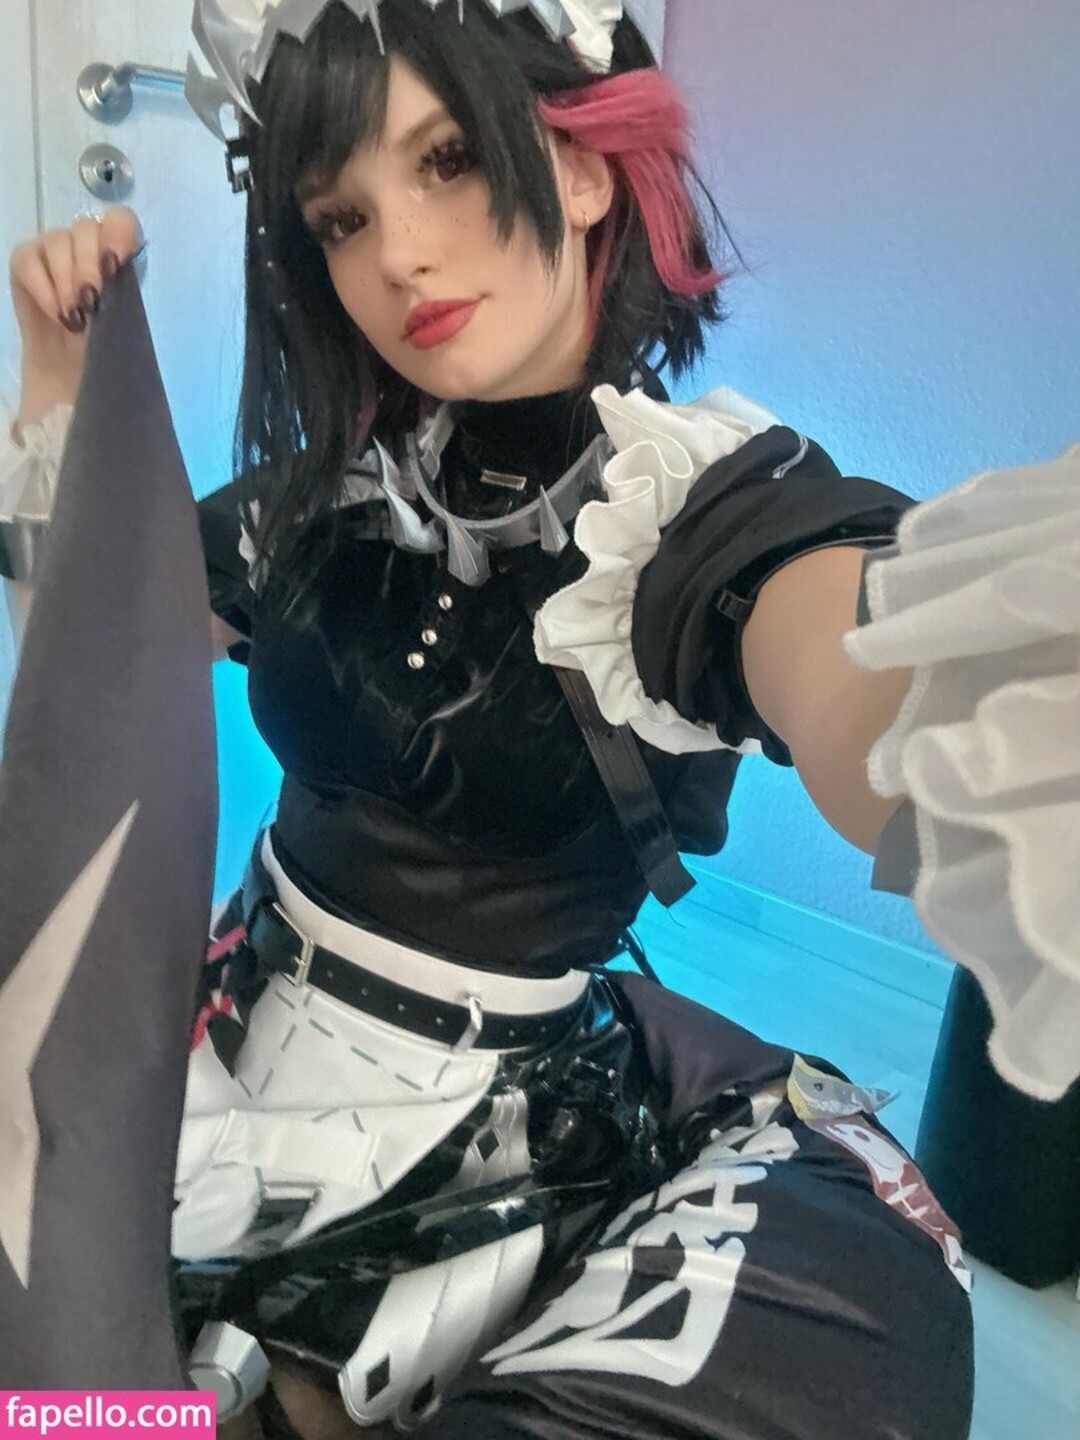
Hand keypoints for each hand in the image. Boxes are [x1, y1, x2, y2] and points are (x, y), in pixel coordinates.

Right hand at [9, 207, 143, 431]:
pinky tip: (55, 314)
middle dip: (89, 266)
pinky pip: (28, 258)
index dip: (117, 235)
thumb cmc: (107, 349)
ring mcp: (55, 251)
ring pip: (58, 241)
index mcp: (120, 254)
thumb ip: (128, 296)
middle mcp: (87, 245)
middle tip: (91, 304)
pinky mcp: (27, 263)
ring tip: (74, 319)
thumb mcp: (128, 324)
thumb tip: (122, 279)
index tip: (115, 265)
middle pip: (86, 229)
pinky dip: (42, 286)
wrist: (74, 375)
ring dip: (66, 280)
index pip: (120, 221)